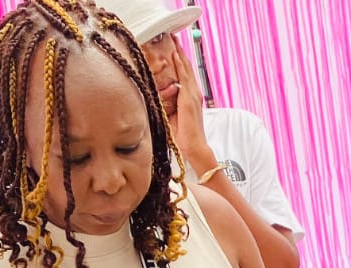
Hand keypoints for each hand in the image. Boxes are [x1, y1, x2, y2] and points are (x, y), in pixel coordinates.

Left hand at [168, 44, 213, 173]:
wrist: (195, 148)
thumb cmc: (184, 138)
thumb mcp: (172, 117)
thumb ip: (167, 106)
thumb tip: (155, 99)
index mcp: (190, 98)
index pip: (185, 75)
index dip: (179, 61)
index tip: (173, 48)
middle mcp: (194, 94)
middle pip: (186, 68)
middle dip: (180, 52)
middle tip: (173, 37)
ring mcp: (193, 95)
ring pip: (186, 69)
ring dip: (180, 54)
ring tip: (174, 40)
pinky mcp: (189, 99)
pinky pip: (184, 77)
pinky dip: (180, 65)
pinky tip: (175, 55)